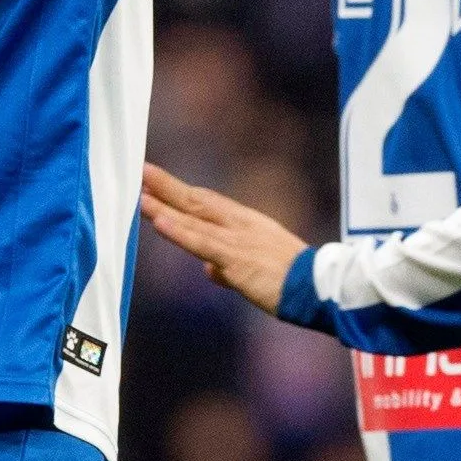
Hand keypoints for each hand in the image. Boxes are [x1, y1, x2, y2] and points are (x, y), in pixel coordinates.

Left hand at [140, 164, 306, 313]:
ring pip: (194, 218)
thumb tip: (209, 271)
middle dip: (167, 187)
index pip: (208, 203)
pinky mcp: (236, 259)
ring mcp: (237, 240)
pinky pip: (201, 242)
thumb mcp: (260, 267)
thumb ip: (229, 267)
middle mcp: (241, 225)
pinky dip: (178, 230)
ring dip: (164, 206)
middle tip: (141, 171)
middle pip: (197, 201)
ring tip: (139, 194)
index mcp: (248, 224)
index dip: (182, 192)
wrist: (320, 289)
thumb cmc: (296, 282)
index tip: (158, 181)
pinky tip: (159, 221)